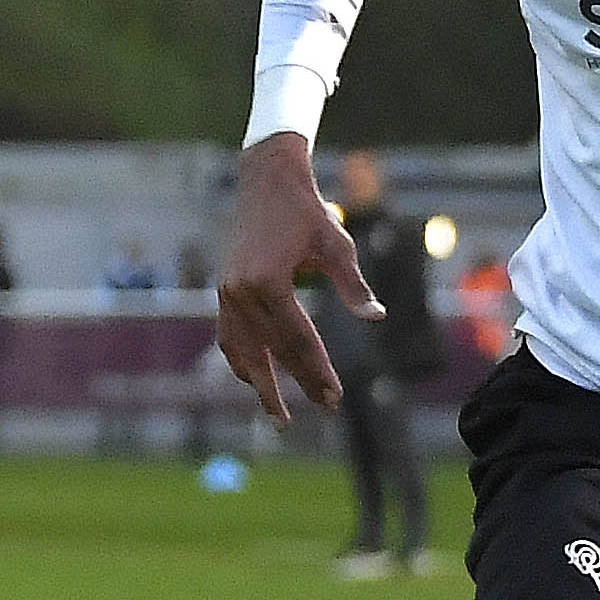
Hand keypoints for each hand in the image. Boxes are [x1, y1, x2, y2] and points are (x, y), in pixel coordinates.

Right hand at [213, 138, 373, 420]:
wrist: (267, 183)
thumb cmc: (309, 213)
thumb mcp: (338, 245)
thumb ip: (354, 285)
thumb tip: (376, 318)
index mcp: (268, 281)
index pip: (298, 339)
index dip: (316, 371)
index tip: (333, 397)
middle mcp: (241, 292)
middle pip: (274, 350)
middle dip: (299, 382)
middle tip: (326, 409)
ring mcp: (227, 293)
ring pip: (243, 351)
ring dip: (261, 384)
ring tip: (278, 416)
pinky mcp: (223, 291)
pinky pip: (229, 336)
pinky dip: (241, 360)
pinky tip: (254, 379)